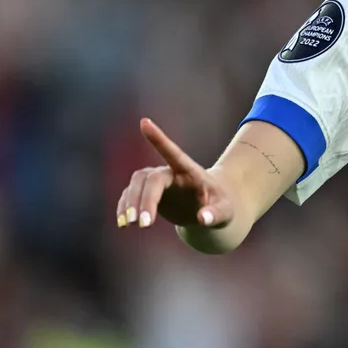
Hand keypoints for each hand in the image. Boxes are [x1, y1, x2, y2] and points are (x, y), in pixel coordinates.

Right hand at [116, 118, 234, 229]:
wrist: (210, 211)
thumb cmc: (220, 207)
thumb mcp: (225, 212)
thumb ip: (216, 214)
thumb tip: (203, 219)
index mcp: (190, 171)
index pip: (173, 152)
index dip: (159, 138)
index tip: (144, 122)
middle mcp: (170, 172)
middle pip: (151, 179)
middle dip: (145, 200)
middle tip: (144, 223)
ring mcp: (157, 182)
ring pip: (136, 185)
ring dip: (129, 203)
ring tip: (128, 225)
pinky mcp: (147, 194)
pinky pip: (130, 196)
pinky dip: (123, 208)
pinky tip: (122, 224)